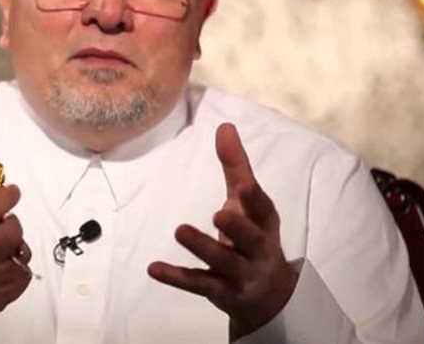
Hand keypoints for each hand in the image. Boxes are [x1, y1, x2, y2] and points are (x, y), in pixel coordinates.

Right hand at [0, 173, 31, 335]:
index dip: (3, 198)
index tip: (11, 191)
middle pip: (8, 235)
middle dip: (12, 222)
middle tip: (4, 220)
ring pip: (20, 256)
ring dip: (16, 245)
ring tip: (1, 244)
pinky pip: (23, 276)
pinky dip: (19, 265)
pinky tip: (3, 262)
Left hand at [148, 123, 297, 339]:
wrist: (270, 297)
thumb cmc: (254, 237)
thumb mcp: (248, 203)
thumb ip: (236, 167)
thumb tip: (225, 126)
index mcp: (264, 223)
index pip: (263, 209)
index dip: (255, 198)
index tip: (244, 184)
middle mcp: (257, 250)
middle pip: (251, 240)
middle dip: (238, 228)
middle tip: (220, 213)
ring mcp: (240, 274)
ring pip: (223, 263)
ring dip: (203, 248)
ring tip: (180, 230)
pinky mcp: (220, 292)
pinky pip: (198, 285)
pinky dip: (176, 278)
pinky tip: (153, 268)